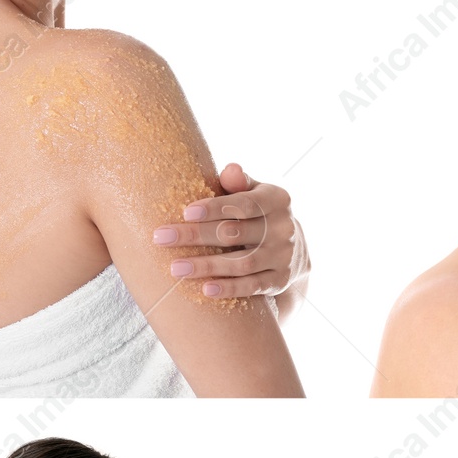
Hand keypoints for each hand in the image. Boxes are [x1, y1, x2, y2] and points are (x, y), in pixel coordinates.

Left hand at [154, 162, 308, 298]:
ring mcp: (283, 257)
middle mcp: (284, 228)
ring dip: (206, 266)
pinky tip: (204, 289)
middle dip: (196, 236)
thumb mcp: (255, 193)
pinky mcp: (279, 281)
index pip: (244, 203)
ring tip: (175, 268)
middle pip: (234, 233)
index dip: (215, 208)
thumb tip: (230, 168)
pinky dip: (228, 288)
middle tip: (162, 238)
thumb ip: (239, 183)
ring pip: (241, 264)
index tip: (185, 212)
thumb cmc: (260, 214)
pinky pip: (251, 286)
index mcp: (277, 200)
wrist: (295, 250)